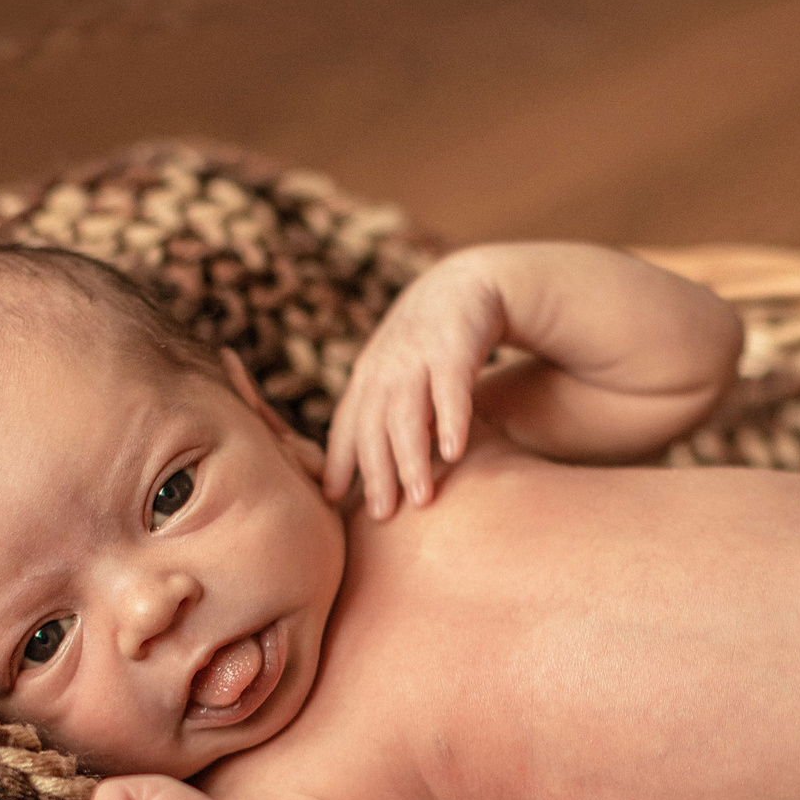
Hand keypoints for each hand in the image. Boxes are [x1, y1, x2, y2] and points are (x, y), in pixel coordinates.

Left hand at [323, 254, 504, 517]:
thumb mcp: (399, 375)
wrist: (468, 284)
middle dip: (376, 471)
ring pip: (408, 411)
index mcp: (368, 377)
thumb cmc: (431, 344)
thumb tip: (374, 475)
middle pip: (373, 425)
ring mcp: (419, 355)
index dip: (338, 461)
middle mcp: (387, 367)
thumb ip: (386, 416)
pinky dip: (450, 419)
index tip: (332, 500)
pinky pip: (451, 386)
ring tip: (420, 497)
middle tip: (382, 515)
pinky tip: (454, 452)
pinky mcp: (455, 345)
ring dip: (412, 456)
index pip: (347, 424)